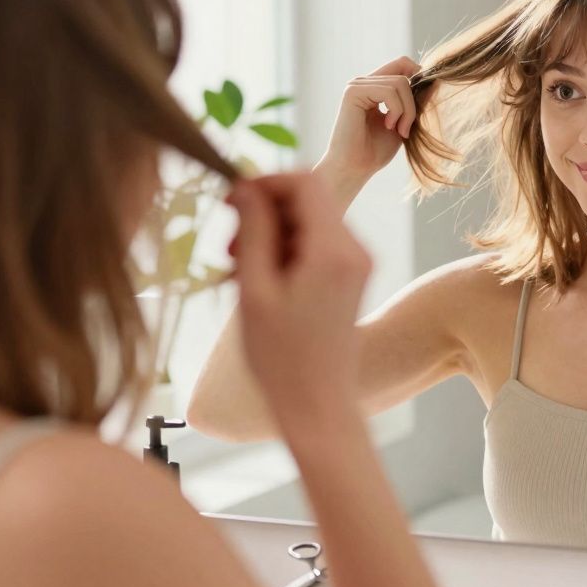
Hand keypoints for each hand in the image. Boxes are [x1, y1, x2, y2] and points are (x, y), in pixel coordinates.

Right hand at [226, 173, 371, 429]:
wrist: (318, 404)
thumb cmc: (281, 357)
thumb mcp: (255, 289)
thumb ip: (253, 230)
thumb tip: (246, 186)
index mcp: (334, 250)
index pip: (304, 181)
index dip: (264, 183)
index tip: (230, 203)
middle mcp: (356, 249)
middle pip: (308, 198)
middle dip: (264, 211)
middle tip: (229, 248)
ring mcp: (358, 262)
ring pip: (309, 219)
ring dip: (271, 232)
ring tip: (239, 267)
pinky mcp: (352, 275)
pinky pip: (317, 242)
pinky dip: (286, 249)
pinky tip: (260, 279)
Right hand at [319, 56, 420, 184]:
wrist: (355, 169)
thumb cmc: (375, 151)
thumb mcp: (403, 122)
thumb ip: (416, 102)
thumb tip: (435, 82)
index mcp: (374, 87)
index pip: (402, 64)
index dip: (418, 76)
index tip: (423, 104)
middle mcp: (364, 82)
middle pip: (404, 73)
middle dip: (413, 103)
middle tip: (406, 129)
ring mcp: (357, 85)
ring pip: (400, 82)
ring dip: (407, 110)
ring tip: (399, 130)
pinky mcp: (353, 92)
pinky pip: (388, 91)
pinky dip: (396, 110)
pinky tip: (389, 126)